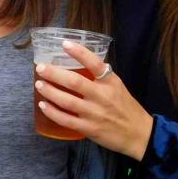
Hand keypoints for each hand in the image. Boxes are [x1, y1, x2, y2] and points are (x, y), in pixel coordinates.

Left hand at [35, 41, 154, 159]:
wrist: (139, 134)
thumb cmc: (126, 108)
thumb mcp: (118, 87)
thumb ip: (102, 76)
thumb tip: (82, 62)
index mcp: (110, 82)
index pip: (95, 63)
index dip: (79, 52)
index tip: (64, 44)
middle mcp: (102, 96)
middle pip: (75, 82)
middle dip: (54, 74)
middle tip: (41, 68)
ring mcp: (95, 114)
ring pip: (67, 101)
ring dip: (50, 92)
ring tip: (39, 84)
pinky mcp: (89, 129)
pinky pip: (66, 120)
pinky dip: (52, 112)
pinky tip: (43, 105)